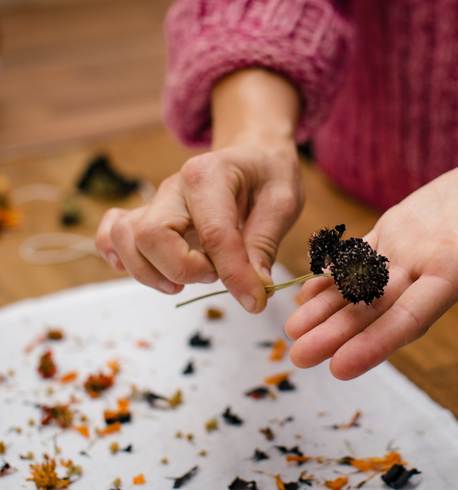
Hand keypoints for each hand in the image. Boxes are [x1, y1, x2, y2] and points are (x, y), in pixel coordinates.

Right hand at [95, 140, 302, 311]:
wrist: (253, 156)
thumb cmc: (267, 176)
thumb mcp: (282, 203)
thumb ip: (264, 245)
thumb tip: (255, 288)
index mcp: (210, 174)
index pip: (213, 233)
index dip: (233, 274)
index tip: (255, 301)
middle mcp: (174, 186)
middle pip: (152, 236)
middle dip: (183, 270)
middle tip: (215, 276)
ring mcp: (156, 202)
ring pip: (125, 239)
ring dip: (151, 272)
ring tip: (184, 283)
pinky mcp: (148, 216)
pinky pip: (112, 234)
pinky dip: (120, 258)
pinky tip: (150, 272)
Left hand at [286, 147, 457, 379]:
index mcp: (454, 274)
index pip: (411, 317)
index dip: (377, 343)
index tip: (341, 369)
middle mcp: (424, 273)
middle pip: (374, 310)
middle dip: (335, 334)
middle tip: (296, 357)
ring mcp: (406, 254)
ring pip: (357, 288)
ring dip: (324, 308)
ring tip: (289, 329)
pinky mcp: (395, 233)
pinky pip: (356, 258)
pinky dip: (330, 274)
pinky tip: (303, 290)